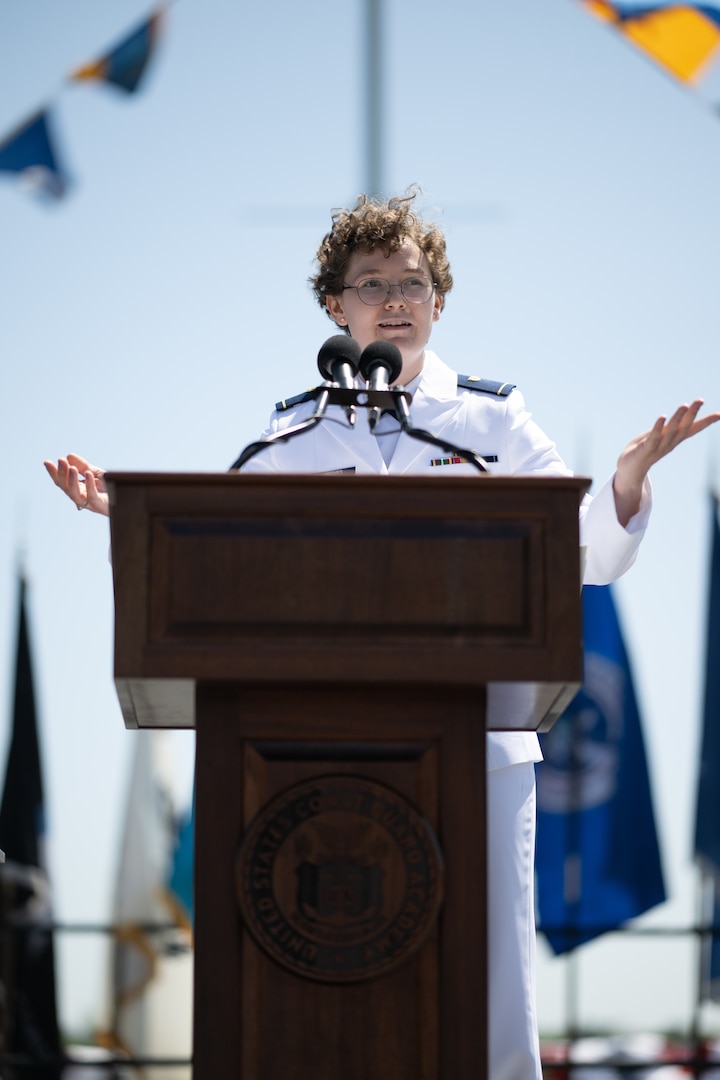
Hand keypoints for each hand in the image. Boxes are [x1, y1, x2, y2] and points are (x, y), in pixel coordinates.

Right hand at [43, 453, 109, 517]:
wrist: (126, 499)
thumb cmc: (110, 488)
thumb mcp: (95, 474)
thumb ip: (83, 466)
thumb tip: (68, 455)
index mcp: (77, 489)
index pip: (62, 481)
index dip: (54, 472)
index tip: (47, 462)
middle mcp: (80, 497)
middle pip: (65, 487)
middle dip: (62, 473)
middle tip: (61, 460)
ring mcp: (89, 503)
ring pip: (75, 494)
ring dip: (71, 480)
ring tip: (71, 467)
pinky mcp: (100, 505)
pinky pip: (92, 496)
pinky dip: (89, 485)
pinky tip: (88, 474)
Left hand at [613, 400, 719, 525]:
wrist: (629, 471)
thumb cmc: (645, 449)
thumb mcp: (661, 436)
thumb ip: (672, 427)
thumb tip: (683, 415)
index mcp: (674, 439)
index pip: (692, 429)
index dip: (705, 422)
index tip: (719, 414)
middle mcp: (669, 444)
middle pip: (684, 428)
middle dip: (692, 414)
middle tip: (700, 400)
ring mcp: (658, 448)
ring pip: (670, 432)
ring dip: (677, 419)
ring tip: (684, 405)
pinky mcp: (645, 450)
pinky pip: (653, 439)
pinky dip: (658, 428)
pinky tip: (662, 417)